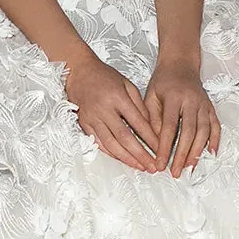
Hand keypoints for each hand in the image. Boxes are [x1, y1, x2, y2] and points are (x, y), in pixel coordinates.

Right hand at [63, 54, 160, 172]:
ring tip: (140, 167)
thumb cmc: (104, 76)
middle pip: (125, 138)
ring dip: (127, 158)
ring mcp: (92, 118)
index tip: (160, 149)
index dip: (150, 138)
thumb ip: (139, 105)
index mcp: (117, 97)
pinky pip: (99, 143)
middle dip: (141, 154)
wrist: (78, 71)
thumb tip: (150, 126)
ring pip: (111, 144)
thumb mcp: (127, 84)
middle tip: (153, 166)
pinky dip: (112, 154)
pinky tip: (123, 160)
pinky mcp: (84, 124)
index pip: (138, 123)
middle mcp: (104, 110)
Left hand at [144, 59, 220, 176]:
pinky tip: (211, 154)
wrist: (180, 64)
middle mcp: (191, 101)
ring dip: (197, 151)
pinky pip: (216, 126)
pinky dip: (215, 141)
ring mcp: (203, 105)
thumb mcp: (150, 96)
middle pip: (189, 133)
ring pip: (204, 132)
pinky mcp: (210, 107)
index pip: (169, 128)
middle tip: (175, 172)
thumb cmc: (163, 82)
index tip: (160, 163)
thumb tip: (156, 143)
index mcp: (173, 98)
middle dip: (182, 155)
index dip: (164, 148)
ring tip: (189, 167)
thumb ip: (152, 119)